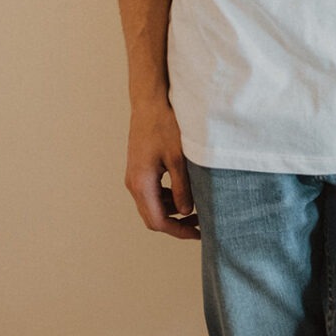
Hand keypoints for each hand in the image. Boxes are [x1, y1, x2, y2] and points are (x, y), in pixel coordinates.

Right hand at [126, 100, 199, 238]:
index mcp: (141, 184)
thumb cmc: (164, 125)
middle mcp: (133, 183)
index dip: (179, 231)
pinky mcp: (139, 169)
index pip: (158, 221)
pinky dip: (167, 199)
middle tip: (201, 224)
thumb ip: (182, 187)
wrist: (149, 103)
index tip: (200, 233)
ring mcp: (134, 176)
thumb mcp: (178, 158)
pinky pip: (151, 193)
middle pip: (153, 217)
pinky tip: (184, 192)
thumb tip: (187, 212)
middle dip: (177, 224)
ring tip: (197, 208)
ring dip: (172, 212)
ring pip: (152, 206)